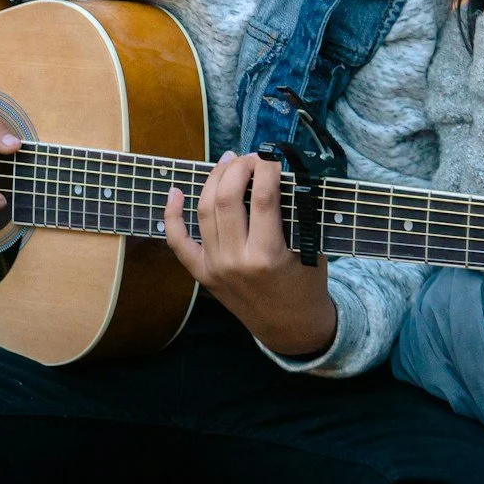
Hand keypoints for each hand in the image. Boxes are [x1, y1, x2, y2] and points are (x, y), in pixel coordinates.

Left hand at [163, 151, 337, 356]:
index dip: (267, 168)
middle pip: (227, 198)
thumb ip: (296, 215)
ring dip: (215, 180)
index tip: (273, 155)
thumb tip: (280, 174)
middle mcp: (235, 261)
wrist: (291, 328)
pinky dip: (172, 216)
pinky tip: (175, 192)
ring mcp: (215, 268)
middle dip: (239, 168)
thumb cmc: (307, 285)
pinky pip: (178, 243)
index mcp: (268, 255)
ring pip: (204, 211)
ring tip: (229, 162)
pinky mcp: (202, 274)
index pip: (263, 197)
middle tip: (251, 157)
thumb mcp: (311, 249)